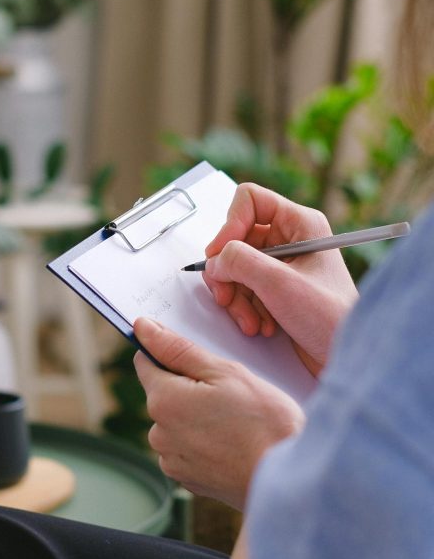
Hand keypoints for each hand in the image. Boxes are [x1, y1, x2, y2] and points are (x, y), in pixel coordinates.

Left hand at [133, 317, 303, 510]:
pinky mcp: (186, 479)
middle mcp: (158, 432)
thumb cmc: (264, 422)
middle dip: (187, 387)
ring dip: (195, 417)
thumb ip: (178, 349)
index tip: (193, 357)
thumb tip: (143, 327)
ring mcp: (171, 459)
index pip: (146, 362)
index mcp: (164, 400)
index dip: (167, 353)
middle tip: (228, 393)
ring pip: (175, 423)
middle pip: (162, 394)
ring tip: (234, 422)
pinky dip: (203, 443)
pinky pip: (186, 449)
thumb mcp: (225, 372)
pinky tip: (231, 444)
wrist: (290, 481)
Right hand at [203, 183, 357, 375]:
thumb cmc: (331, 319)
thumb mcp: (279, 284)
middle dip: (228, 273)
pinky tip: (259, 325)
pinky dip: (243, 308)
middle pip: (235, 239)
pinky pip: (241, 288)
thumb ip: (240, 262)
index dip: (229, 225)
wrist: (345, 357)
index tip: (220, 254)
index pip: (249, 201)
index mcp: (300, 223)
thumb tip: (214, 259)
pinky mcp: (274, 288)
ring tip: (250, 320)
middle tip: (227, 297)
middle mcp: (290, 239)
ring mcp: (281, 265)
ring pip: (234, 267)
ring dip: (235, 297)